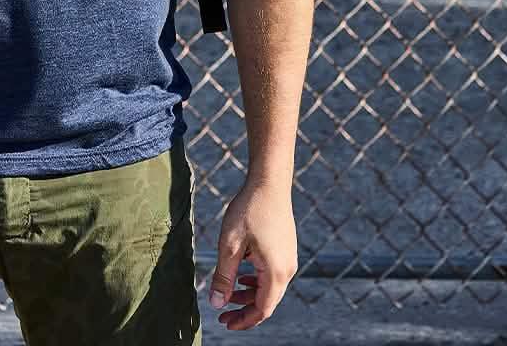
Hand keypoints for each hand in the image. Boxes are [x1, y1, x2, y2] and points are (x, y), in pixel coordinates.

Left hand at [208, 179, 296, 329]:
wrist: (269, 182)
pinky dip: (256, 280)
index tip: (224, 323)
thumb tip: (216, 303)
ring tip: (228, 293)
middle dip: (244, 309)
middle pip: (267, 301)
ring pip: (269, 287)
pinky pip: (272, 274)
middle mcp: (288, 269)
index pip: (262, 310)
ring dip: (249, 294)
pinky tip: (242, 274)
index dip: (243, 321)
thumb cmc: (249, 210)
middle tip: (222, 313)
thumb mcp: (230, 244)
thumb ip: (223, 276)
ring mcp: (289, 259)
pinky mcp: (286, 249)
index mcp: (275, 272)